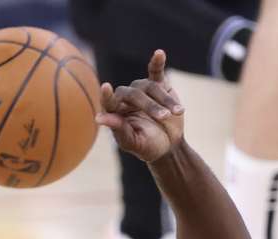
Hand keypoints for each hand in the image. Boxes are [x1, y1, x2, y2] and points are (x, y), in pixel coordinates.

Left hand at [96, 49, 184, 163]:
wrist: (170, 143)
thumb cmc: (148, 146)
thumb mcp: (135, 143)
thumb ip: (119, 131)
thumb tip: (99, 118)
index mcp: (116, 112)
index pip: (108, 102)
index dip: (107, 95)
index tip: (106, 87)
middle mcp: (126, 97)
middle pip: (134, 95)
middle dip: (151, 106)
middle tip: (164, 117)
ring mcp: (142, 89)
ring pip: (151, 88)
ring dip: (166, 100)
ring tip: (178, 112)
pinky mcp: (158, 84)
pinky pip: (156, 71)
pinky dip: (157, 62)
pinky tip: (160, 53)